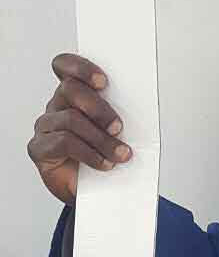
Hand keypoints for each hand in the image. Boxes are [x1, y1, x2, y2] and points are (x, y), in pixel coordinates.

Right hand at [27, 55, 131, 204]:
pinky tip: (104, 163)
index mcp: (74, 93)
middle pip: (70, 89)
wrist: (96, 190)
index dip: (81, 67)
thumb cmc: (106, 153)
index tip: (104, 81)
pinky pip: (64, 142)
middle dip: (99, 107)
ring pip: (71, 119)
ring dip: (101, 138)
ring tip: (121, 154)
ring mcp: (46, 126)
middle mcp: (57, 105)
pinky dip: (89, 153)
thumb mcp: (117, 129)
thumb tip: (140, 106)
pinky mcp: (39, 148)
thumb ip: (121, 112)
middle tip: (119, 127)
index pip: (64, 66)